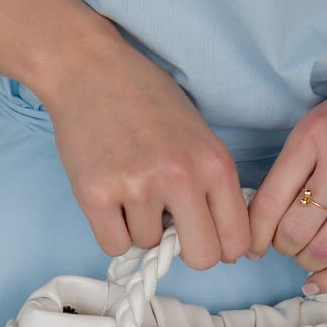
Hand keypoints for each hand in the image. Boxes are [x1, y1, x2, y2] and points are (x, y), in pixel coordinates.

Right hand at [40, 22, 252, 271]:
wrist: (90, 67)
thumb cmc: (145, 96)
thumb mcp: (198, 133)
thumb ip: (211, 182)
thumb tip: (223, 240)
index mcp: (214, 162)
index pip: (236, 240)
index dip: (222, 246)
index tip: (208, 238)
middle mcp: (181, 177)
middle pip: (202, 258)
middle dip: (186, 249)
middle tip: (170, 225)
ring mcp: (137, 187)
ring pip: (149, 246)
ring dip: (141, 227)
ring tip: (129, 186)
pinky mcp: (95, 194)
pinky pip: (113, 245)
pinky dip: (112, 230)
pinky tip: (110, 198)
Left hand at [246, 42, 326, 294]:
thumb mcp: (324, 115)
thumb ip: (299, 158)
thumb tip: (265, 210)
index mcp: (313, 133)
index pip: (269, 199)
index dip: (254, 233)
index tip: (252, 245)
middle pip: (294, 229)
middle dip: (282, 248)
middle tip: (286, 246)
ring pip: (325, 247)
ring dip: (308, 262)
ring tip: (309, 256)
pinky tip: (321, 281)